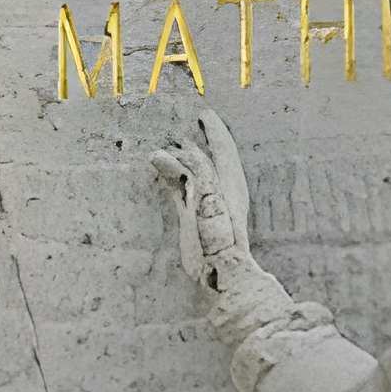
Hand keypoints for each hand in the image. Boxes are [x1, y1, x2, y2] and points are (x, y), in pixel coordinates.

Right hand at [150, 109, 253, 291]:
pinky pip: (181, 191)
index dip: (213, 130)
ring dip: (181, 160)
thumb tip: (164, 154)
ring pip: (193, 173)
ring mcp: (207, 205)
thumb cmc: (220, 238)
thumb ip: (191, 171)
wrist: (222, 275)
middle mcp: (220, 191)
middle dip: (197, 142)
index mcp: (229, 182)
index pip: (222, 148)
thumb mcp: (209, 196)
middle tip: (185, 127)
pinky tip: (161, 173)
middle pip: (208, 158)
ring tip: (167, 147)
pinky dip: (172, 179)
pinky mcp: (194, 220)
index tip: (203, 115)